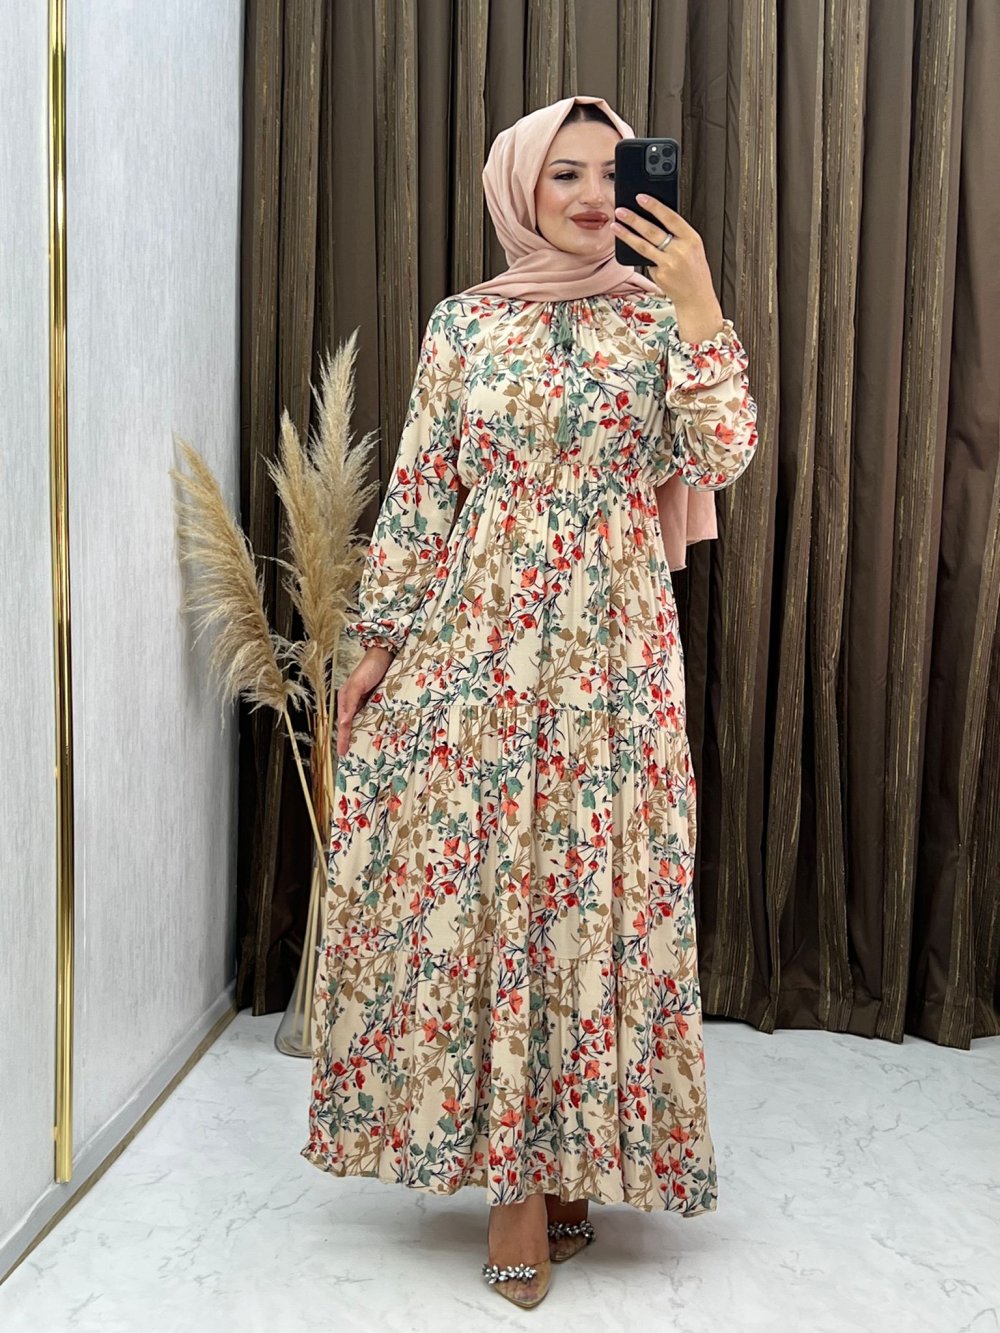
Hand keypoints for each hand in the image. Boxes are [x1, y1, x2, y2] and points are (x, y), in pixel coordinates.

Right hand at [336, 646, 392, 756]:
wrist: (384, 655)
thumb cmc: (369, 668)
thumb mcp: (357, 684)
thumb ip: (350, 702)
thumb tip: (344, 721)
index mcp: (345, 699)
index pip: (343, 723)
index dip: (343, 738)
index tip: (342, 753)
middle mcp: (354, 702)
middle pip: (351, 724)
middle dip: (350, 739)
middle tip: (351, 755)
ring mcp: (365, 701)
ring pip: (362, 721)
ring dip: (362, 733)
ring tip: (363, 749)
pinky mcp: (376, 700)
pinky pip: (373, 716)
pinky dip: (373, 725)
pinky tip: (376, 733)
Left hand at [611, 196, 723, 338]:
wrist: (696, 297)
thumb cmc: (694, 271)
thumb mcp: (692, 248)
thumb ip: (678, 235)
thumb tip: (654, 219)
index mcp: (692, 239)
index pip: (670, 218)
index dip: (655, 206)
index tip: (641, 197)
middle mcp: (680, 250)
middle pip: (652, 231)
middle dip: (634, 219)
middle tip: (621, 210)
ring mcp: (669, 264)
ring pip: (643, 246)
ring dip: (626, 234)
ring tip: (615, 225)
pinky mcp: (659, 274)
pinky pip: (645, 260)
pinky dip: (638, 253)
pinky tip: (629, 245)